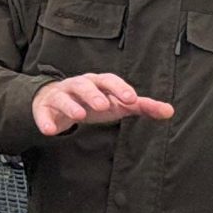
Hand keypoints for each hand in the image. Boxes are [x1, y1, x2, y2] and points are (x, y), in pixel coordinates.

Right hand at [31, 74, 174, 137]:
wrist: (54, 101)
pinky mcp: (44, 108)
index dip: (119, 88)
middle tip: (103, 106)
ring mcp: (60, 96)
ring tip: (78, 116)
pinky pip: (43, 113)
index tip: (131, 99)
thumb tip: (170, 111)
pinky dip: (45, 121)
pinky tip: (49, 131)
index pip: (109, 80)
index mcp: (98, 83)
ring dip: (71, 105)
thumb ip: (142, 107)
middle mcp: (78, 85)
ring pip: (64, 97)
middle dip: (94, 94)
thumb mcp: (116, 103)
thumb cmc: (92, 102)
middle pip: (85, 85)